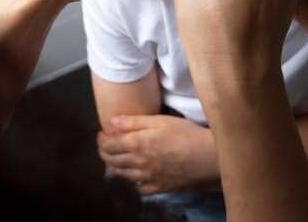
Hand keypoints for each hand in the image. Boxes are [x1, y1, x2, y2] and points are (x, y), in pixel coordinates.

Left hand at [97, 114, 216, 194]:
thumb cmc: (184, 133)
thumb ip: (134, 122)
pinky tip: (136, 175)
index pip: (108, 146)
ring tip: (116, 159)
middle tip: (105, 145)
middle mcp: (138, 163)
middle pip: (112, 161)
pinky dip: (133, 181)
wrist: (206, 157)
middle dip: (104, 153)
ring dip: (115, 166)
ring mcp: (147, 178)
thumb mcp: (159, 120)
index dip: (102, 140)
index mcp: (136, 144)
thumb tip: (112, 121)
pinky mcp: (158, 187)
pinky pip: (139, 187)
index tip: (102, 134)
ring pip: (122, 175)